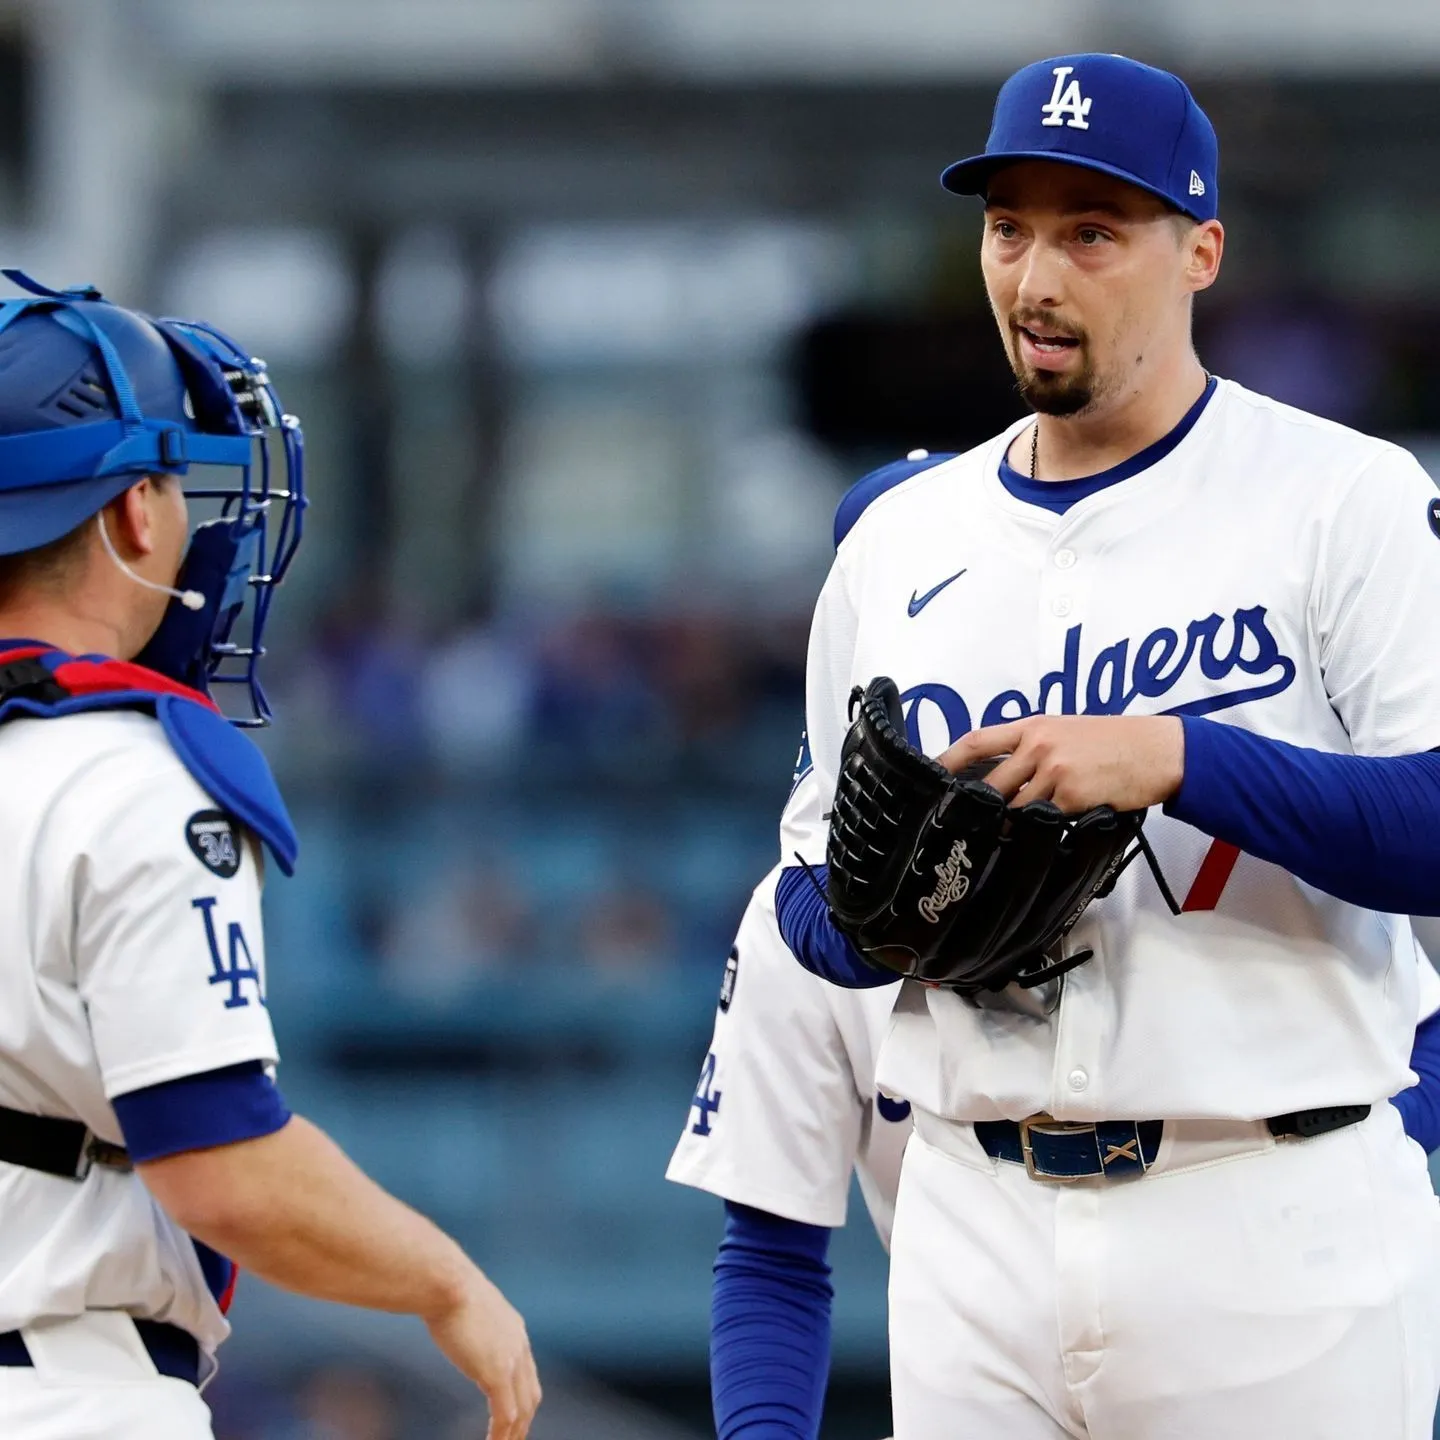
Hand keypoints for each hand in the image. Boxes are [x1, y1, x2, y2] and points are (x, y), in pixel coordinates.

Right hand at [426, 1270, 541, 1439]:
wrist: (446, 1282)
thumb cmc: (445, 1287)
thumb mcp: (464, 1306)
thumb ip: (467, 1321)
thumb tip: (450, 1322)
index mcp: (514, 1329)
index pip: (527, 1372)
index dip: (521, 1396)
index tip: (514, 1416)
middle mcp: (519, 1344)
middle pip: (530, 1394)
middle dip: (523, 1421)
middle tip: (513, 1439)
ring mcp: (511, 1359)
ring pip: (522, 1410)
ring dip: (513, 1435)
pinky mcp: (497, 1372)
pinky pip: (505, 1414)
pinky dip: (501, 1435)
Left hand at [938, 714, 1184, 812]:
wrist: (1158, 751)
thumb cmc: (1117, 741)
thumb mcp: (1068, 730)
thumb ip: (1033, 746)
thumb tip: (1003, 771)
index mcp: (1034, 726)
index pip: (978, 740)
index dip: (949, 760)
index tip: (932, 774)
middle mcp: (1038, 746)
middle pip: (989, 783)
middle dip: (977, 806)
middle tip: (966, 821)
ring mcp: (1053, 771)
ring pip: (1013, 807)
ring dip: (1009, 823)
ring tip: (1008, 833)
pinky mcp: (1071, 797)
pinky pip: (1042, 820)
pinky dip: (1039, 828)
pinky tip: (1044, 831)